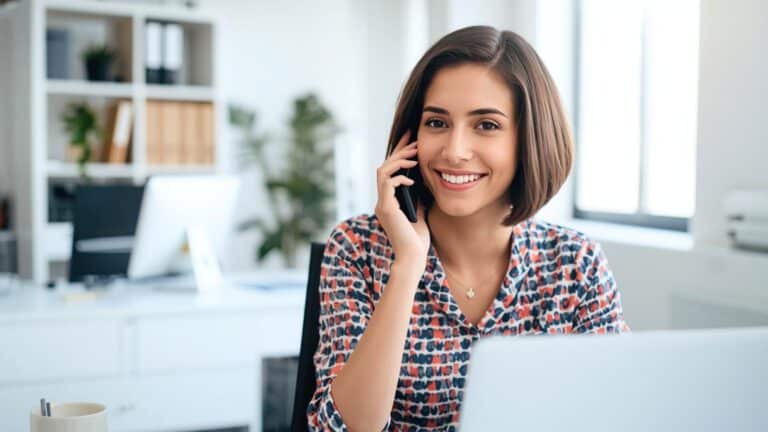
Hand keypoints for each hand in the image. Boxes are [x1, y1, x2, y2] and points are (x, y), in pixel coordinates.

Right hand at [374, 131, 430, 266]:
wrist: (413, 257)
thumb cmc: (417, 240)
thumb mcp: (419, 213)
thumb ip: (416, 198)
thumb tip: (421, 182)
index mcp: (388, 202)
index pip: (390, 172)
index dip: (399, 154)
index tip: (411, 141)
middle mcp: (381, 201)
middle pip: (384, 167)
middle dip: (399, 151)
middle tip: (414, 140)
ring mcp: (382, 204)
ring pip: (382, 171)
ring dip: (399, 160)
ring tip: (415, 155)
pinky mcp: (385, 208)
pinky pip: (388, 183)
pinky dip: (400, 177)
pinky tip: (413, 180)